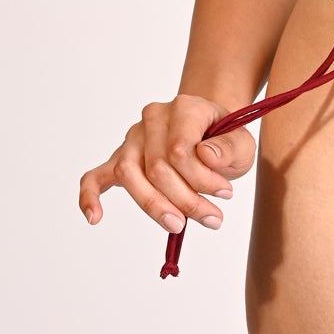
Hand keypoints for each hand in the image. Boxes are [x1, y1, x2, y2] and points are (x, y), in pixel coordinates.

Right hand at [79, 95, 256, 235]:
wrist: (209, 133)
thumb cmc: (224, 140)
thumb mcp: (242, 142)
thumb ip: (230, 148)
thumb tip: (206, 155)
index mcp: (184, 107)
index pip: (181, 150)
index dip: (202, 179)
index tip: (225, 194)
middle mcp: (152, 119)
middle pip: (157, 167)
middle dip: (186, 200)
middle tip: (212, 218)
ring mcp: (133, 139)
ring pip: (130, 175)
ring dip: (154, 206)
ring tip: (178, 226)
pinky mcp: (119, 159)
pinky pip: (95, 176)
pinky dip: (90, 196)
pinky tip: (94, 217)